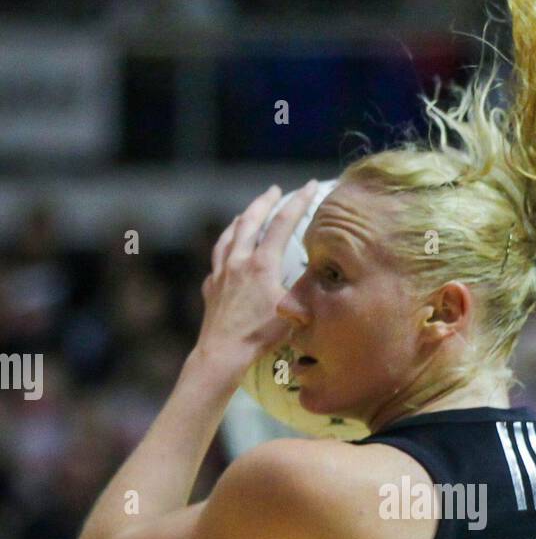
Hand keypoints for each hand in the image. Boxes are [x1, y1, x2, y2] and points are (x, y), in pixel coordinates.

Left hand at [196, 180, 318, 380]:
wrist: (223, 352)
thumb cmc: (260, 335)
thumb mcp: (293, 311)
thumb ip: (307, 288)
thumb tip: (323, 274)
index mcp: (261, 263)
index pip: (282, 223)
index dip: (298, 202)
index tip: (309, 186)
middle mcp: (239, 261)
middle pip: (250, 220)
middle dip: (264, 202)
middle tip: (274, 190)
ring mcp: (221, 273)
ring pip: (229, 236)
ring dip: (240, 220)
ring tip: (246, 214)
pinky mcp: (210, 288)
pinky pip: (217, 260)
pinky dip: (225, 249)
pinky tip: (227, 253)